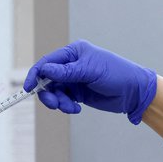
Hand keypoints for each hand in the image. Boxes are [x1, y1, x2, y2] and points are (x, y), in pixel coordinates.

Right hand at [24, 40, 157, 123]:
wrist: (134, 92)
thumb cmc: (116, 74)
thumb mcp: (90, 71)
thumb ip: (66, 72)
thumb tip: (44, 70)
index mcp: (73, 53)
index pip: (47, 62)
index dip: (35, 75)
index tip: (28, 88)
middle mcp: (71, 65)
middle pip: (47, 80)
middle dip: (48, 93)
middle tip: (54, 104)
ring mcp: (74, 80)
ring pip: (55, 92)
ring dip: (59, 102)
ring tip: (70, 108)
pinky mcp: (78, 93)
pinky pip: (63, 100)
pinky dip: (66, 106)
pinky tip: (77, 108)